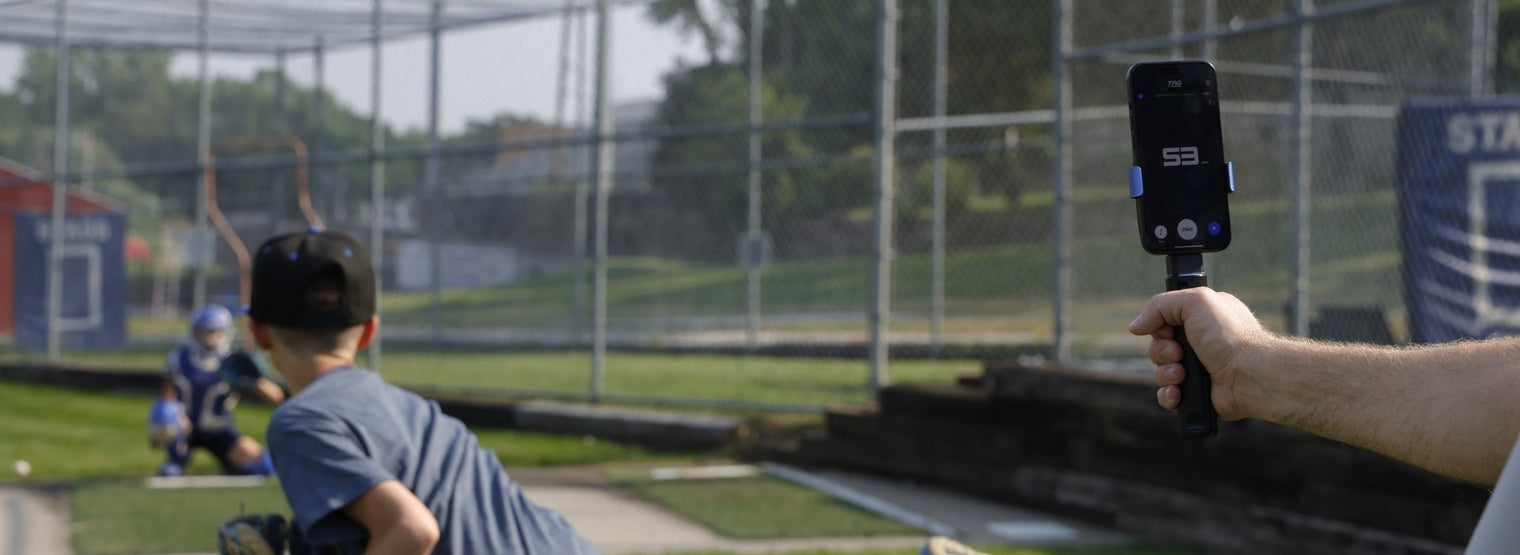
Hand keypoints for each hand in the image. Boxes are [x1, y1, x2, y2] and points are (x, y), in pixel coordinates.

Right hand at [1128, 287, 1273, 420]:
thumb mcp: (1194, 301)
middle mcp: (1199, 344)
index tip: (1169, 329)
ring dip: (1165, 373)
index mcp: (1200, 319)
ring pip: (1160, 372)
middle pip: (1158, 347)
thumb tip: (1136, 326)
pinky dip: (1168, 395)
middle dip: (1162, 351)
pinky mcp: (1196, 394)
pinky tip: (1179, 392)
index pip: (1163, 321)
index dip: (1160, 326)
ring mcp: (1198, 370)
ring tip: (1182, 374)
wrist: (1248, 374)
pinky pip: (1167, 396)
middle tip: (1180, 353)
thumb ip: (1159, 305)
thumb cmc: (1230, 336)